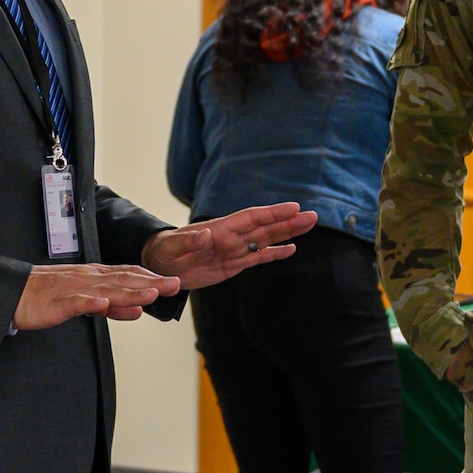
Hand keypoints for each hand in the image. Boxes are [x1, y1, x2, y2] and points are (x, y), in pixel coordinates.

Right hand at [13, 263, 179, 329]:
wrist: (14, 294)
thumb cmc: (50, 297)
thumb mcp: (87, 301)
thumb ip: (113, 306)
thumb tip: (138, 311)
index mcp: (95, 277)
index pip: (129, 274)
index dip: (152, 277)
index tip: (174, 281)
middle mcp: (88, 279)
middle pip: (123, 280)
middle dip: (151, 282)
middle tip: (174, 285)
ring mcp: (73, 289)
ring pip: (105, 289)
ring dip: (129, 292)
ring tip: (150, 294)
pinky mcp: (57, 303)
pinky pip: (75, 302)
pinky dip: (90, 302)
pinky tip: (103, 304)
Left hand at [141, 203, 317, 291]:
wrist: (159, 265)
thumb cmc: (163, 252)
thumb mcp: (173, 247)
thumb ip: (190, 241)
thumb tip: (206, 234)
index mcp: (220, 229)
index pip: (251, 219)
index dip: (272, 213)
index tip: (293, 207)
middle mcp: (232, 237)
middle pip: (266, 227)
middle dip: (289, 221)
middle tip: (313, 216)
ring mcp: (235, 249)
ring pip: (267, 239)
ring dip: (288, 233)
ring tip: (309, 225)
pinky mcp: (234, 264)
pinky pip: (259, 257)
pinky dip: (275, 253)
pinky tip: (291, 249)